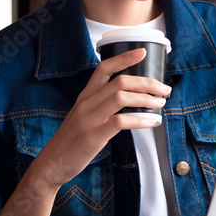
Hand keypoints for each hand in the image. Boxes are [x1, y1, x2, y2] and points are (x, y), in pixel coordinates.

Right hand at [31, 48, 170, 188]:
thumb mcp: (84, 116)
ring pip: (121, 98)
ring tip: (160, 104)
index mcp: (85, 96)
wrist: (51, 163)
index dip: (124, 58)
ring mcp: (89, 119)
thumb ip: (102, 105)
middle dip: (146, 83)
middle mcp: (86, 103)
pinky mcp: (93, 136)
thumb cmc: (71, 141)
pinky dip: (141, 120)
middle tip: (164, 89)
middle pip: (119, 81)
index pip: (104, 68)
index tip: (142, 52)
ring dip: (146, 99)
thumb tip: (131, 101)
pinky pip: (121, 121)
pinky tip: (152, 122)